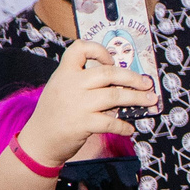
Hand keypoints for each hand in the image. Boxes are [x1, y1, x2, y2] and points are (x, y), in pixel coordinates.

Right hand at [15, 37, 150, 165]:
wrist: (39, 141)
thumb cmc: (55, 113)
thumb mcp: (61, 88)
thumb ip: (82, 80)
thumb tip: (120, 80)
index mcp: (64, 72)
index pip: (80, 48)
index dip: (99, 51)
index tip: (112, 61)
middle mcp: (70, 85)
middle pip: (109, 73)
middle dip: (133, 78)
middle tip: (147, 83)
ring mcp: (77, 104)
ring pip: (115, 96)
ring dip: (137, 99)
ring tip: (150, 101)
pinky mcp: (83, 124)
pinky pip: (111, 122)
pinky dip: (124, 125)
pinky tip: (130, 127)